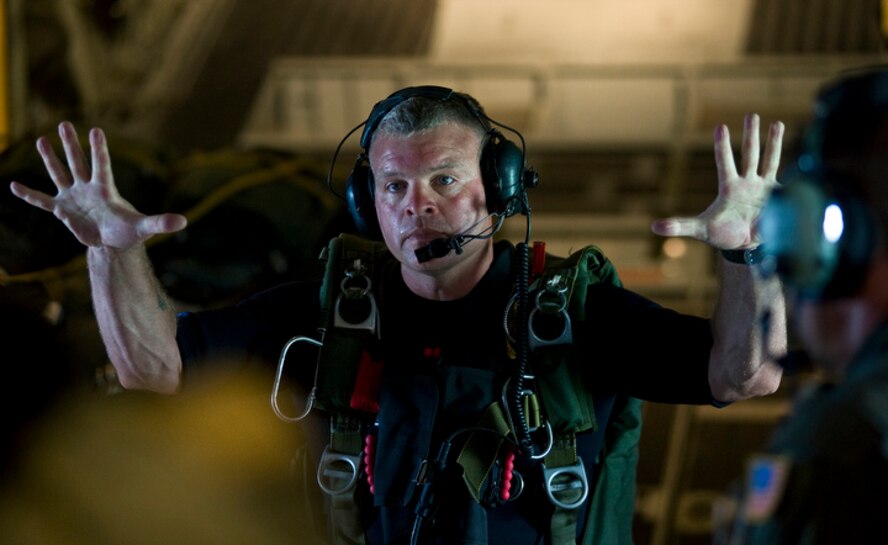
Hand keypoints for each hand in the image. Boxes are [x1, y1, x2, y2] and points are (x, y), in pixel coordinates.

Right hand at [9, 121, 186, 249]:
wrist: (114, 242)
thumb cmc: (129, 231)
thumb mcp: (145, 228)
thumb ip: (161, 223)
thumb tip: (183, 222)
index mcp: (106, 190)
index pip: (102, 165)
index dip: (99, 149)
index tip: (95, 130)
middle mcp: (88, 189)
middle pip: (78, 163)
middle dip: (70, 145)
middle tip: (63, 123)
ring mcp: (74, 197)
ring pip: (60, 174)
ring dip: (50, 159)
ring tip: (41, 140)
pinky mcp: (63, 210)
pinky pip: (42, 201)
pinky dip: (29, 195)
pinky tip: (13, 186)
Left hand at [651, 113, 783, 248]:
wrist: (745, 246)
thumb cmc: (722, 234)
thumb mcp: (700, 230)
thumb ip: (679, 226)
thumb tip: (654, 227)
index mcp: (729, 187)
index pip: (724, 162)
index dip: (722, 146)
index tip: (720, 126)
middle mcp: (747, 182)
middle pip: (749, 154)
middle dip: (751, 135)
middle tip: (751, 114)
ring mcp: (764, 187)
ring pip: (769, 160)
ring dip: (773, 143)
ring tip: (776, 122)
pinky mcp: (778, 196)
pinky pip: (787, 180)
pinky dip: (794, 171)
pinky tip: (802, 156)